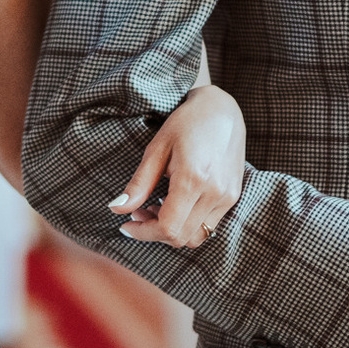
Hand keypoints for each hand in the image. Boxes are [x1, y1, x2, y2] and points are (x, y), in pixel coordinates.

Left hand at [110, 84, 245, 247]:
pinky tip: (175, 203)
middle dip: (154, 232)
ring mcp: (227, 196)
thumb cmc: (185, 124)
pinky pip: (209, 225)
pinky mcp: (233, 196)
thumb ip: (139, 184)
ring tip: (156, 207)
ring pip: (196, 237)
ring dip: (173, 230)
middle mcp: (215, 192)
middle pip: (181, 237)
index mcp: (193, 179)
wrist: (221, 110)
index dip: (143, 232)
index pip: (168, 227)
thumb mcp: (156, 149)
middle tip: (137, 212)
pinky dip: (188, 224)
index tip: (126, 224)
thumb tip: (116, 209)